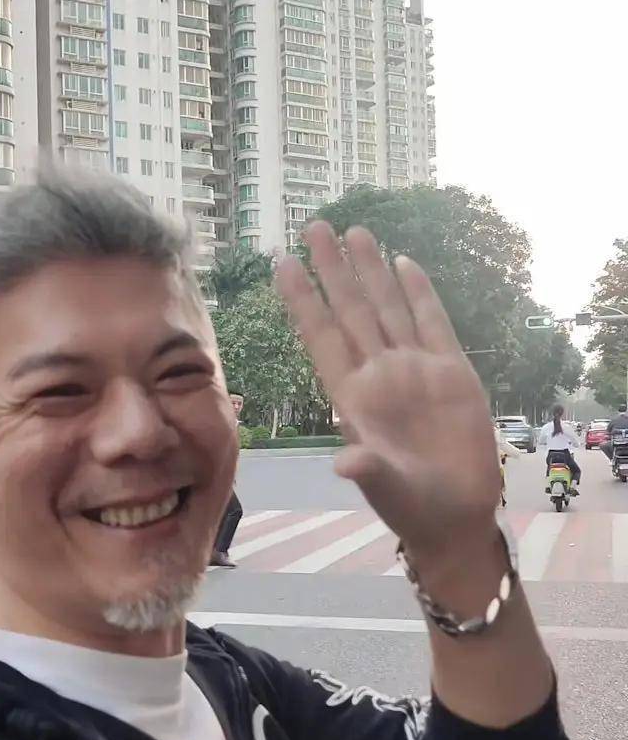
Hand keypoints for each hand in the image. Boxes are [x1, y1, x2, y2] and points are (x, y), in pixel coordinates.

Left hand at [276, 222, 499, 562]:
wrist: (457, 515)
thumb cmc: (413, 507)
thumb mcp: (388, 489)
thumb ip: (370, 470)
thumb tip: (345, 465)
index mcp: (353, 397)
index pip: (321, 336)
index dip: (304, 299)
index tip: (282, 261)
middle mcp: (379, 374)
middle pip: (350, 310)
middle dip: (333, 268)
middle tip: (314, 224)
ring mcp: (415, 369)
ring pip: (387, 307)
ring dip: (371, 270)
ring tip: (355, 230)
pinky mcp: (452, 372)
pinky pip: (432, 322)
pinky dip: (419, 292)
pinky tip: (404, 261)